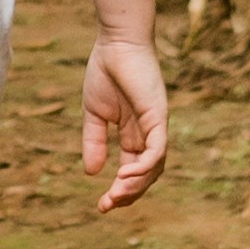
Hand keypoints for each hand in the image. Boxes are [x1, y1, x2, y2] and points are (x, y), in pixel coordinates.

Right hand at [80, 30, 167, 210]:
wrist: (116, 42)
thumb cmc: (106, 71)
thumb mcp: (94, 114)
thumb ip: (94, 142)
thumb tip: (92, 173)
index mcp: (134, 133)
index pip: (133, 170)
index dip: (120, 190)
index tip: (102, 206)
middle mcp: (149, 133)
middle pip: (146, 174)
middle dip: (128, 194)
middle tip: (107, 206)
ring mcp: (156, 125)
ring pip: (154, 166)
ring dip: (136, 185)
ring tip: (116, 195)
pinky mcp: (158, 116)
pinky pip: (157, 149)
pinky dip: (144, 166)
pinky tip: (125, 176)